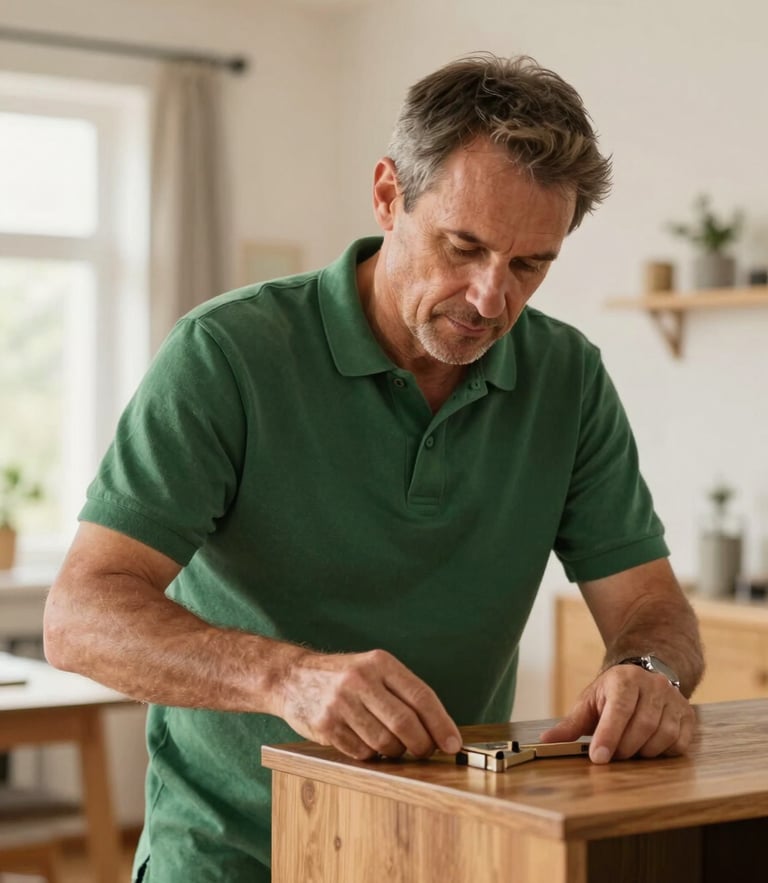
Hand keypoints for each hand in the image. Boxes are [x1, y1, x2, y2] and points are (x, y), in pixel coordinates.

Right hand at [277, 647, 461, 760]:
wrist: (292, 677)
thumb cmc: (343, 676)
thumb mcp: (373, 669)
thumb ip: (402, 692)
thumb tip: (439, 729)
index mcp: (380, 662)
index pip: (421, 696)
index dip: (441, 724)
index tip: (453, 744)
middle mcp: (361, 680)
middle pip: (405, 724)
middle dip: (422, 745)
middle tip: (425, 751)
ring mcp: (341, 703)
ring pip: (385, 743)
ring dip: (395, 752)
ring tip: (391, 745)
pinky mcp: (326, 725)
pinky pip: (362, 753)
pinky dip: (371, 755)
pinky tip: (366, 742)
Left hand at [539, 664, 695, 763]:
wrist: (642, 680)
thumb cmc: (610, 696)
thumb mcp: (589, 704)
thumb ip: (570, 725)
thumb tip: (545, 741)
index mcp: (624, 679)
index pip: (618, 709)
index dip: (608, 735)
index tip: (598, 758)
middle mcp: (653, 685)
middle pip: (642, 726)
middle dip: (624, 748)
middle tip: (613, 756)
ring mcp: (674, 699)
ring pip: (662, 736)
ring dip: (643, 752)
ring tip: (629, 749)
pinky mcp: (688, 715)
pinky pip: (679, 743)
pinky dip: (662, 752)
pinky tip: (649, 747)